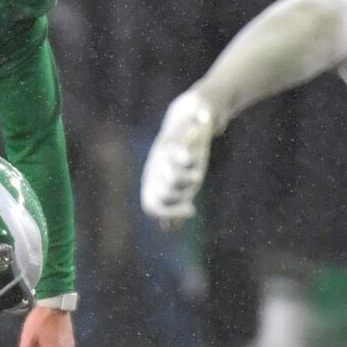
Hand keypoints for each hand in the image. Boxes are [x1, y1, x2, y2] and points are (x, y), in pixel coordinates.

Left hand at [141, 91, 215, 228]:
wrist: (188, 117)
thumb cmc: (181, 155)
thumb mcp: (175, 181)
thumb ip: (171, 205)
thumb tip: (169, 229)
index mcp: (153, 179)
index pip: (151, 206)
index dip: (169, 213)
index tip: (191, 210)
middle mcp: (156, 167)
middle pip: (163, 192)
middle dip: (180, 196)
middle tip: (191, 192)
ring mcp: (167, 152)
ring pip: (173, 176)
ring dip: (188, 180)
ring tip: (195, 176)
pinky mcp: (181, 136)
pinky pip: (181, 151)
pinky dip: (185, 157)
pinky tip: (190, 158)